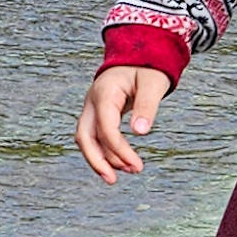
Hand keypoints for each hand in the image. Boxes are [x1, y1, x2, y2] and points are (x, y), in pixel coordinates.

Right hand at [76, 66, 169, 181]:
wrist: (137, 55)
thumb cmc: (146, 67)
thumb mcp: (152, 84)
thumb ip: (147, 107)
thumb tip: (140, 134)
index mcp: (104, 93)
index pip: (105, 128)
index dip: (119, 150)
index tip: (137, 166)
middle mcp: (92, 102)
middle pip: (84, 137)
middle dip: (97, 161)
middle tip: (113, 181)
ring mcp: (92, 108)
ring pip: (87, 139)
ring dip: (103, 158)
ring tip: (129, 170)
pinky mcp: (98, 114)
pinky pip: (95, 136)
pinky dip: (106, 151)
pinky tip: (121, 162)